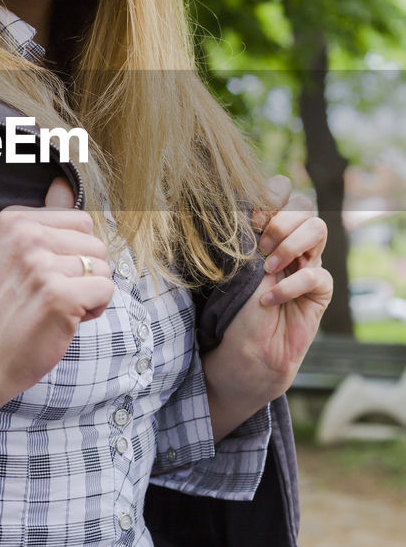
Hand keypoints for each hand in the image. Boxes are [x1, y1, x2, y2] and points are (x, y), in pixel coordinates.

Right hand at [0, 177, 115, 431]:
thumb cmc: (7, 306)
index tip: (44, 273)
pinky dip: (94, 310)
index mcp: (15, 220)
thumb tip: (64, 184)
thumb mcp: (17, 252)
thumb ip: (45, 217)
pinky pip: (106, 290)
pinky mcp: (59, 296)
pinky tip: (66, 318)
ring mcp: (42, 266)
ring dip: (89, 293)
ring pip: (103, 268)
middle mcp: (26, 237)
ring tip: (56, 306)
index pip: (80, 220)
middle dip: (85, 272)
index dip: (72, 252)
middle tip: (50, 293)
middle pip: (96, 243)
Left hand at [204, 174, 332, 440]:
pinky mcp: (318, 293)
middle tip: (260, 246)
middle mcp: (289, 244)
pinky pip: (317, 275)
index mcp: (266, 231)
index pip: (283, 192)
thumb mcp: (228, 266)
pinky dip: (291, 286)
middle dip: (280, 220)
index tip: (249, 219)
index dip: (272, 196)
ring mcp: (307, 266)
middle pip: (304, 204)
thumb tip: (230, 204)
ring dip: (291, 244)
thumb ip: (238, 235)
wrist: (242, 355)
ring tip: (267, 268)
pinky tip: (269, 300)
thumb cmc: (229, 310)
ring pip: (318, 228)